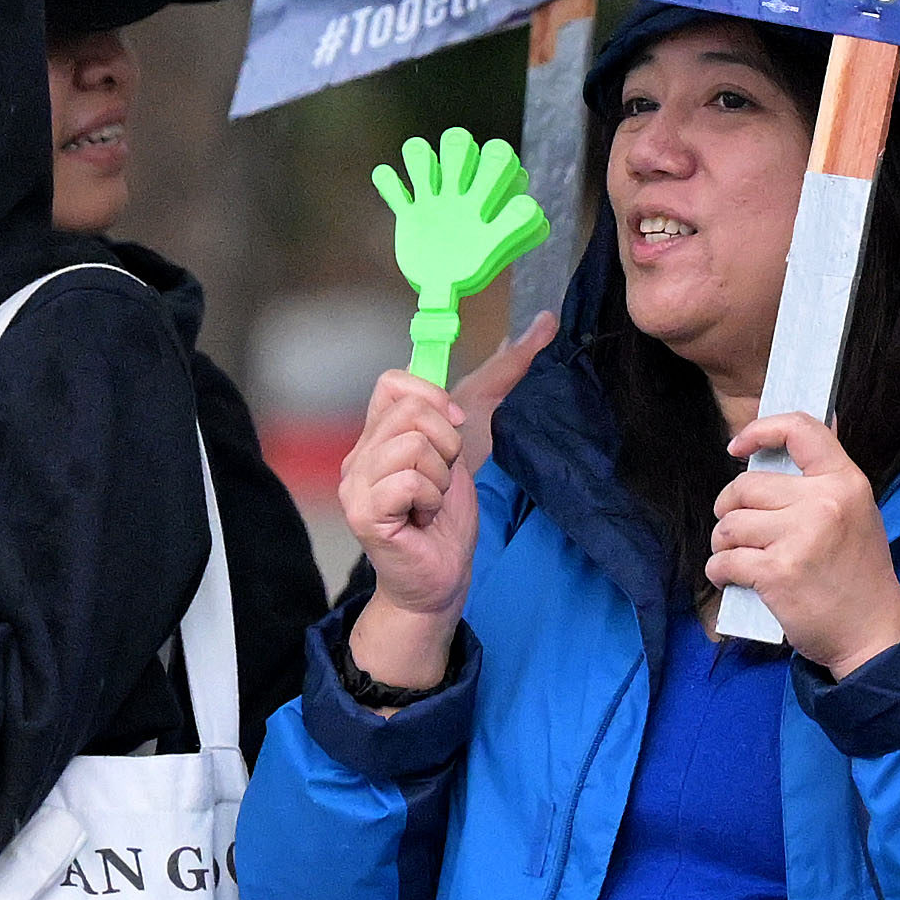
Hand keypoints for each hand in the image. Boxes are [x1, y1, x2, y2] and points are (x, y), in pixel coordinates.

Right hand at [339, 313, 555, 691]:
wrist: (440, 578)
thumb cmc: (449, 516)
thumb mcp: (479, 435)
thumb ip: (504, 376)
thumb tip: (545, 322)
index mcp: (376, 434)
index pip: (393, 382)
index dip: (433, 401)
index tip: (454, 433)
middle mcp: (357, 455)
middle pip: (412, 412)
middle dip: (448, 446)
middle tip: (442, 482)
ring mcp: (355, 484)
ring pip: (414, 445)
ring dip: (441, 478)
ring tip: (431, 504)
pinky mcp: (364, 513)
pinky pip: (410, 480)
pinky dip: (431, 499)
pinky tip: (423, 519)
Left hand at [713, 413, 899, 676]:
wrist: (872, 633)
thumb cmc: (859, 574)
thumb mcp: (857, 513)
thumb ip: (825, 479)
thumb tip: (792, 435)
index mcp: (846, 482)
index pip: (799, 430)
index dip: (760, 430)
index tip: (737, 446)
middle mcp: (825, 503)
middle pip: (747, 485)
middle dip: (730, 507)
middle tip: (736, 527)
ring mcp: (801, 537)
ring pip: (731, 523)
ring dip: (724, 541)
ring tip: (736, 555)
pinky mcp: (778, 572)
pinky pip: (725, 560)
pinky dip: (719, 570)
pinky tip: (730, 577)